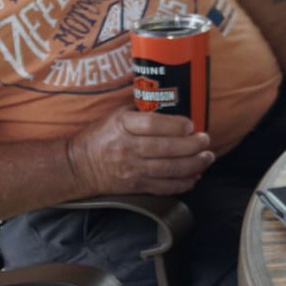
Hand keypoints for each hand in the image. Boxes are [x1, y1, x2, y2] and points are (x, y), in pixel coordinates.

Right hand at [65, 103, 213, 195]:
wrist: (78, 166)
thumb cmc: (100, 136)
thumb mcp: (115, 115)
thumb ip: (140, 109)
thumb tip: (168, 98)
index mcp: (122, 126)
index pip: (152, 125)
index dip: (175, 125)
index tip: (190, 124)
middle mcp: (127, 148)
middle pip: (166, 148)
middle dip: (192, 145)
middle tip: (205, 140)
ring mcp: (131, 169)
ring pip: (169, 169)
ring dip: (193, 164)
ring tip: (207, 157)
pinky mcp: (135, 186)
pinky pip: (164, 187)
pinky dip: (183, 183)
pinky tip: (195, 177)